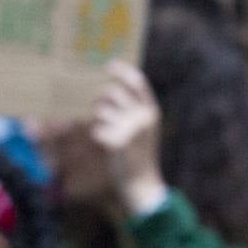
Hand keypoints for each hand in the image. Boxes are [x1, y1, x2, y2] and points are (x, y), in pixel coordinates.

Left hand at [91, 61, 167, 214]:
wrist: (142, 183)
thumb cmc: (140, 154)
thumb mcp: (145, 129)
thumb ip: (135, 109)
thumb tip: (111, 89)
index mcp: (151, 111)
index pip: (138, 82)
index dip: (122, 71)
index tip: (109, 65)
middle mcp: (143, 117)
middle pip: (112, 93)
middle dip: (101, 100)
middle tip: (101, 112)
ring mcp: (130, 129)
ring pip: (100, 110)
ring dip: (97, 119)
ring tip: (106, 131)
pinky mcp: (116, 142)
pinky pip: (96, 129)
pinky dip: (96, 136)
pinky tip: (105, 145)